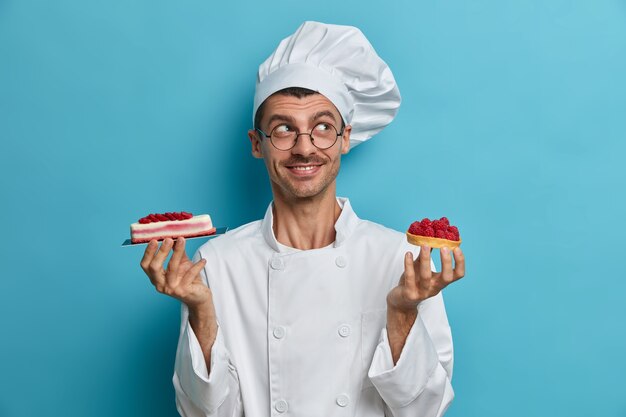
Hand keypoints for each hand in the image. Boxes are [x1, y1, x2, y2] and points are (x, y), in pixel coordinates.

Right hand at [140, 237, 211, 309]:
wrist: (199, 297)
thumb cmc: (189, 278)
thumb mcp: (182, 263)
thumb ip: (177, 251)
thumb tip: (175, 235)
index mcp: (156, 278)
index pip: (146, 265)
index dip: (148, 253)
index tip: (154, 240)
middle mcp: (160, 285)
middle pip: (155, 267)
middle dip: (161, 252)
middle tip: (168, 239)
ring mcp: (171, 289)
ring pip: (172, 268)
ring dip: (177, 253)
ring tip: (182, 241)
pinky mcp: (183, 291)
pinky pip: (189, 275)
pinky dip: (196, 266)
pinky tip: (203, 260)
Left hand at [385, 246, 464, 362]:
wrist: (400, 300)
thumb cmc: (413, 281)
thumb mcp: (421, 267)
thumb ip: (426, 255)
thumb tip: (430, 237)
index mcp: (441, 281)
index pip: (458, 274)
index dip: (460, 262)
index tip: (456, 247)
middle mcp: (435, 288)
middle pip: (446, 277)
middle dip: (446, 262)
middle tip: (444, 247)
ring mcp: (422, 292)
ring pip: (426, 277)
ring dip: (426, 260)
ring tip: (424, 245)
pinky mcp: (410, 294)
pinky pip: (410, 278)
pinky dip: (409, 265)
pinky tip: (408, 254)